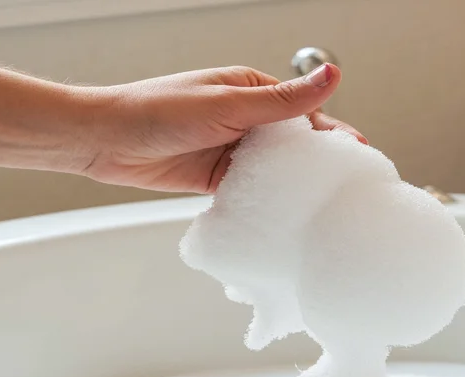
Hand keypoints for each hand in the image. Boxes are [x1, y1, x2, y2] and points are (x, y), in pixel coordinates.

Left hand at [83, 64, 366, 193]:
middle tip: (347, 188)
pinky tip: (283, 214)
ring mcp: (230, 149)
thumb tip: (332, 74)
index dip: (331, 134)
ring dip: (292, 185)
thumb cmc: (158, 110)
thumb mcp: (229, 104)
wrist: (106, 141)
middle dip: (317, 164)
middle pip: (292, 143)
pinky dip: (265, 200)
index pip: (303, 112)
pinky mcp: (215, 177)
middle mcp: (243, 118)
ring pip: (273, 169)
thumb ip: (283, 100)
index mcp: (250, 90)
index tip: (357, 156)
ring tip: (322, 207)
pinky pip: (250, 190)